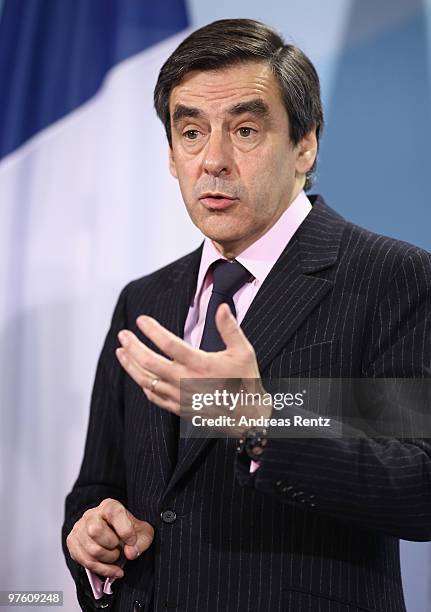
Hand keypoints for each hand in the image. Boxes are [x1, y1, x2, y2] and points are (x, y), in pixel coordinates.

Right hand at [66, 498, 153, 578]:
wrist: (115, 535)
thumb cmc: (128, 532)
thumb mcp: (143, 533)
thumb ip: (142, 541)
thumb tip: (130, 553)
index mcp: (109, 506)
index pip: (114, 513)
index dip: (125, 530)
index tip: (132, 541)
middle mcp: (91, 514)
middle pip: (95, 530)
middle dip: (111, 545)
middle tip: (120, 548)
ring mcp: (79, 528)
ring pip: (91, 550)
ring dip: (108, 559)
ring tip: (116, 556)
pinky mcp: (73, 543)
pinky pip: (85, 562)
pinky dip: (102, 570)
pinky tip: (112, 570)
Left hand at [116, 303, 269, 434]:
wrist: (248, 416)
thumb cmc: (246, 382)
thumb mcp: (243, 352)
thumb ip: (230, 328)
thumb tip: (222, 307)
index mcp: (200, 365)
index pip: (169, 344)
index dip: (152, 330)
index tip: (141, 319)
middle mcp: (186, 381)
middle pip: (149, 363)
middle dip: (132, 346)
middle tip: (123, 334)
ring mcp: (180, 397)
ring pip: (146, 381)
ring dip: (130, 365)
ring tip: (121, 351)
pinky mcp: (179, 408)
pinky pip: (154, 397)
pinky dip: (143, 384)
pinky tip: (138, 374)